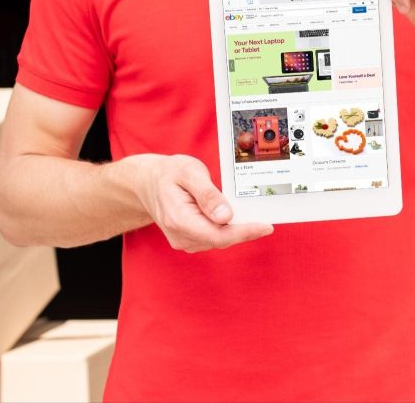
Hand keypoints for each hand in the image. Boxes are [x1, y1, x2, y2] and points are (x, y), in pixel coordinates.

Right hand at [124, 154, 272, 252]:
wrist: (148, 182)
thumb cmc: (169, 174)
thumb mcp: (189, 173)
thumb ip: (208, 195)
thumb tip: (226, 216)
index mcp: (179, 220)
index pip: (218, 235)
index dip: (244, 232)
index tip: (266, 227)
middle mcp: (180, 236)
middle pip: (222, 240)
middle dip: (245, 230)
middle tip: (267, 217)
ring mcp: (184, 240)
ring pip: (220, 240)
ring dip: (238, 230)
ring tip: (254, 214)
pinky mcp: (189, 239)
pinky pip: (214, 237)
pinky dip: (228, 229)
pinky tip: (238, 217)